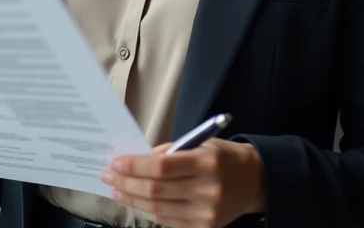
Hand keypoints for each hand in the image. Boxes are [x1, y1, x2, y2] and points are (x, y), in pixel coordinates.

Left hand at [100, 138, 265, 227]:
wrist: (255, 182)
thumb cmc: (223, 158)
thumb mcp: (201, 144)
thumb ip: (170, 152)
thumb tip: (137, 159)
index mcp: (206, 163)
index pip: (161, 166)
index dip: (134, 166)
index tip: (115, 163)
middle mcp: (207, 190)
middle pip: (156, 190)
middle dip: (126, 183)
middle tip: (108, 176)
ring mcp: (206, 213)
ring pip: (158, 209)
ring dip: (133, 200)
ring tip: (117, 190)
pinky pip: (169, 221)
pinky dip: (150, 212)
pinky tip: (137, 203)